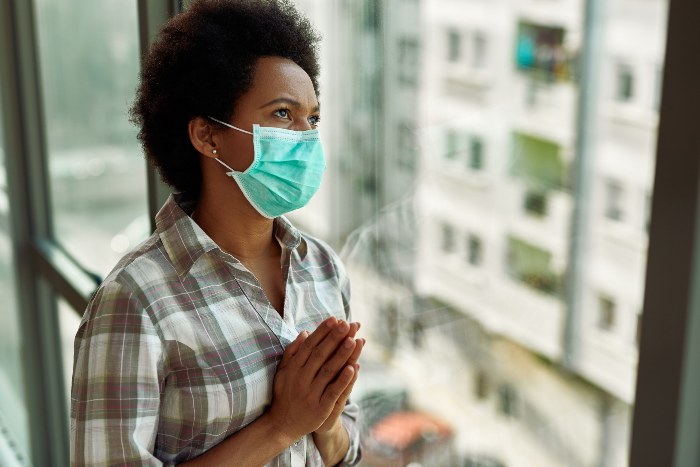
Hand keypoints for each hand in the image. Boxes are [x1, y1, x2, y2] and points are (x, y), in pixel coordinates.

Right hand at [266, 317, 360, 441]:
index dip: (322, 332)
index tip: (334, 319)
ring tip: (354, 340)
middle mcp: (301, 379)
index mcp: (293, 368)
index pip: (309, 346)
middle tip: (347, 324)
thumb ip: (293, 352)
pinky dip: (343, 380)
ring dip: (342, 355)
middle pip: (320, 355)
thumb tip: (305, 332)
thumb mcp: (284, 372)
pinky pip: (333, 392)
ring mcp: (310, 394)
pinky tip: (354, 368)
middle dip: (334, 338)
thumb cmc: (285, 394)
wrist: (282, 425)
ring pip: (328, 371)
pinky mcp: (320, 408)